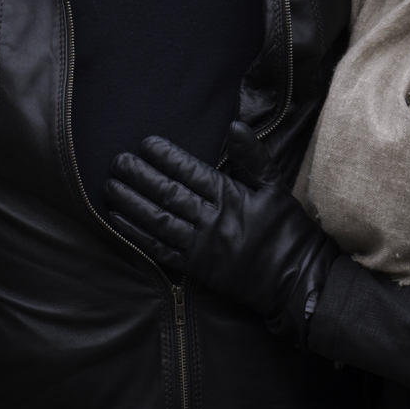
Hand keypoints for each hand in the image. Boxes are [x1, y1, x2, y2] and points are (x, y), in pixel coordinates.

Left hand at [103, 123, 339, 344]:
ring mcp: (202, 247)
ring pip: (158, 220)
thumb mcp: (276, 189)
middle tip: (117, 161)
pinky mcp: (196, 269)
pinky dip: (136, 234)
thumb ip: (253, 158)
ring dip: (130, 202)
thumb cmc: (289, 232)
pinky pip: (159, 249)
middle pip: (168, 193)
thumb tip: (234, 126)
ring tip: (110, 186)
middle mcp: (213, 221)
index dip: (166, 157)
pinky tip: (118, 220)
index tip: (146, 144)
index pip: (191, 172)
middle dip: (139, 175)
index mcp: (232, 198)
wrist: (299, 282)